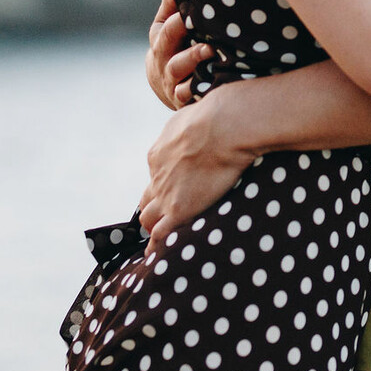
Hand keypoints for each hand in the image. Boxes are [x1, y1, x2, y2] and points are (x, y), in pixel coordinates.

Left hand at [137, 90, 254, 245]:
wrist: (224, 125)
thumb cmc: (216, 115)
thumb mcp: (191, 115)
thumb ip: (188, 126)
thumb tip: (194, 123)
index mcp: (159, 152)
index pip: (156, 175)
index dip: (165, 184)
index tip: (175, 189)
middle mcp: (157, 174)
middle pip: (147, 198)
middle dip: (152, 208)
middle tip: (161, 219)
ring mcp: (166, 194)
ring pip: (148, 218)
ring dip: (152, 228)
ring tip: (159, 240)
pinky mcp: (179, 210)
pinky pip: (160, 235)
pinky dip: (158, 246)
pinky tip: (159, 254)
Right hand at [145, 0, 210, 111]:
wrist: (165, 89)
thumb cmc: (174, 49)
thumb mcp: (168, 28)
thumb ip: (173, 6)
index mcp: (159, 39)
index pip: (166, 24)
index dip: (177, 15)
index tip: (194, 5)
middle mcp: (161, 58)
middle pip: (167, 42)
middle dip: (181, 29)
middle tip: (202, 21)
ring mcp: (170, 79)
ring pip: (177, 69)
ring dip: (193, 59)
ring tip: (212, 51)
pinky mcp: (180, 98)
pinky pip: (185, 95)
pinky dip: (195, 90)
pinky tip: (211, 82)